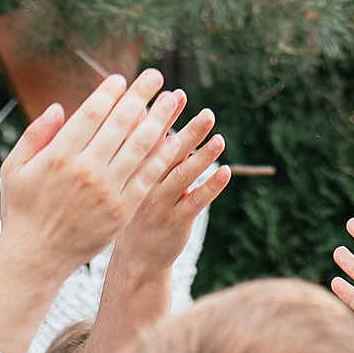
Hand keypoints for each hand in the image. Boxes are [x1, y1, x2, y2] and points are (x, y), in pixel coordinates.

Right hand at [0, 70, 186, 280]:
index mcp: (59, 155)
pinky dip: (162, 156)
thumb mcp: (14, 168)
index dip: (110, 92)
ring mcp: (106, 191)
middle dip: (141, 96)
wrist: (36, 258)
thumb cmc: (22, 209)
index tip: (122, 78)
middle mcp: (85, 169)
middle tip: (156, 76)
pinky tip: (174, 140)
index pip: (92, 113)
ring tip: (173, 100)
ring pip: (139, 147)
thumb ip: (35, 135)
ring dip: (159, 120)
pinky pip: (147, 177)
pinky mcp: (122, 211)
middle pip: (120, 123)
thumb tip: (59, 106)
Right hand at [112, 110, 228, 279]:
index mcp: (132, 170)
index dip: (163, 117)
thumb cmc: (134, 207)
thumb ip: (135, 143)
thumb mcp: (127, 176)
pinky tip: (226, 171)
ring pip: (182, 176)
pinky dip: (210, 186)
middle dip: (189, 132)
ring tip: (220, 139)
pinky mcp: (176, 222)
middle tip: (207, 113)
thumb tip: (142, 106)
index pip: (148, 139)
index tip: (176, 94)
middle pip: (168, 154)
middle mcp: (144, 185)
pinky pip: (195, 201)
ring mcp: (160, 204)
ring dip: (203, 157)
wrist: (134, 257)